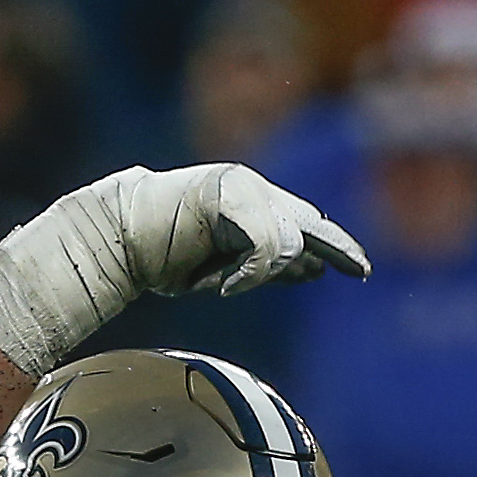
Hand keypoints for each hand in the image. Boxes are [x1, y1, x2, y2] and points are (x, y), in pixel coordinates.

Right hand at [0, 163, 370, 373]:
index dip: (333, 245)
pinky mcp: (226, 194)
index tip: (358, 269)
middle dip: (335, 248)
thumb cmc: (162, 256)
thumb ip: (267, 264)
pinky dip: (248, 274)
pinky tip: (224, 288)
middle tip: (360, 271)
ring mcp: (240, 188)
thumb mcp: (226, 267)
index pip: (304, 224)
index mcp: (253, 204)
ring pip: (286, 242)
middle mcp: (253, 189)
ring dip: (261, 274)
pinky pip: (262, 246)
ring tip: (224, 285)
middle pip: (309, 223)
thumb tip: (310, 269)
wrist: (115, 239)